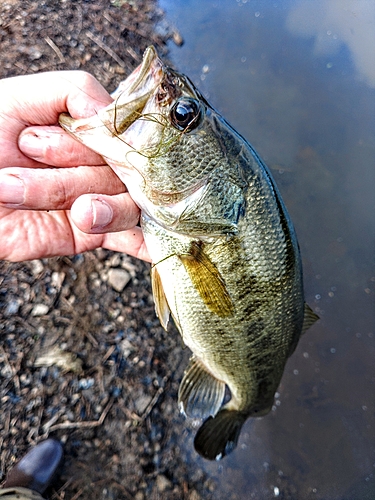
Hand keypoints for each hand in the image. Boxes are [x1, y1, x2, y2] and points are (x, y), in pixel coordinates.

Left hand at [0, 71, 148, 261]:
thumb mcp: (18, 97)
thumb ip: (73, 91)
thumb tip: (115, 113)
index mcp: (90, 133)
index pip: (128, 133)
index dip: (107, 136)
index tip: (82, 136)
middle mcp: (100, 166)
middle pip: (125, 169)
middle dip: (71, 162)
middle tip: (27, 150)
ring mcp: (98, 201)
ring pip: (121, 202)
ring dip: (63, 190)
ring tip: (12, 187)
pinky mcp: (88, 234)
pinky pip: (128, 240)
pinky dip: (146, 244)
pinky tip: (157, 244)